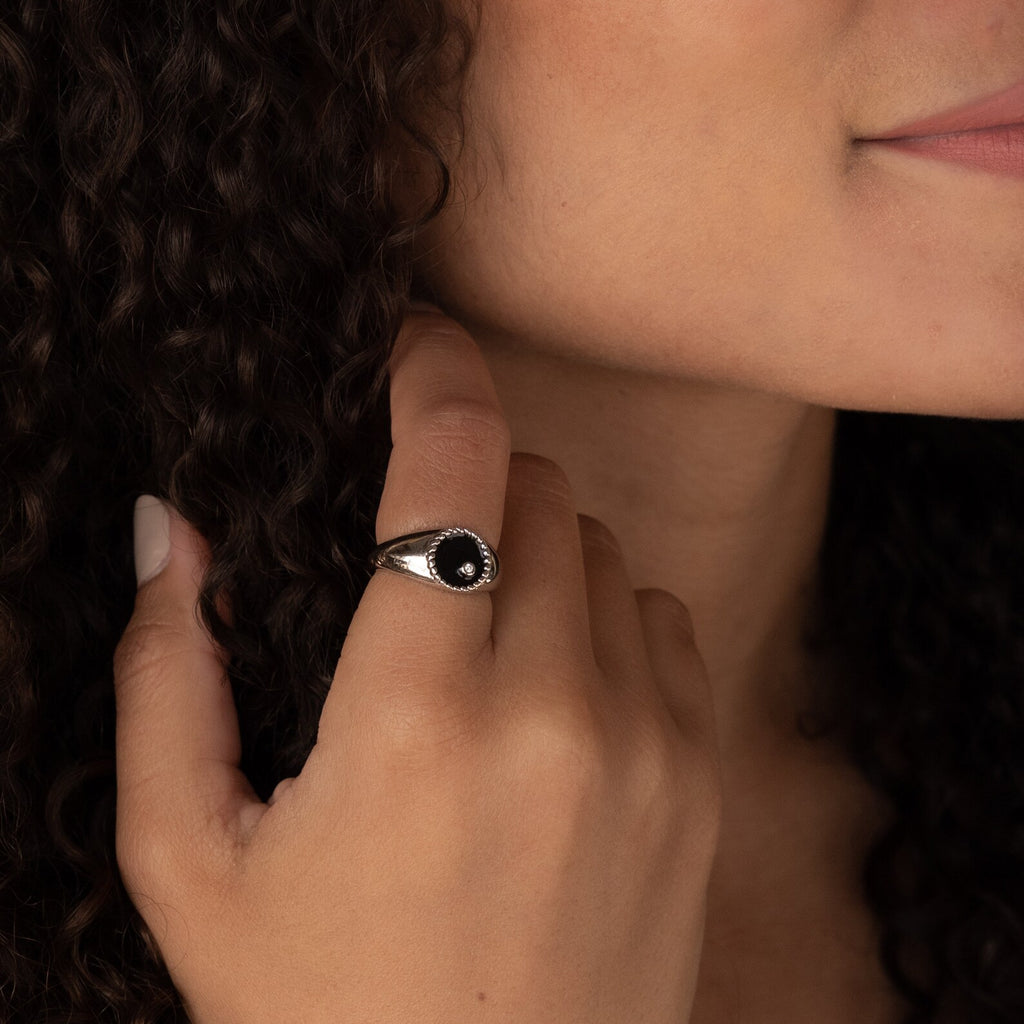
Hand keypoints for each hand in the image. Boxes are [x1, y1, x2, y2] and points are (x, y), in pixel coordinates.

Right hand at [114, 310, 722, 1023]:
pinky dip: (603, 619)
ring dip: (534, 556)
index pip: (450, 469)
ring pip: (600, 548)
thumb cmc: (322, 1012)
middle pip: (537, 490)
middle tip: (419, 550)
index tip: (415, 345)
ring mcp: (647, 742)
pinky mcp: (700, 777)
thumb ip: (166, 679)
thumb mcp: (193, 861)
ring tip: (477, 641)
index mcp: (416, 719)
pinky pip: (661, 618)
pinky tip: (553, 691)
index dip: (434, 375)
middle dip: (472, 488)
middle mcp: (553, 712)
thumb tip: (173, 533)